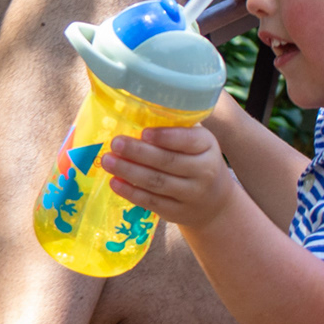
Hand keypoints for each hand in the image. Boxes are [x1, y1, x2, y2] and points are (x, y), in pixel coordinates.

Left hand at [101, 125, 237, 230]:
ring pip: (157, 183)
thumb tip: (135, 112)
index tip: (143, 132)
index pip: (188, 140)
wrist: (215, 201)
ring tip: (107, 161)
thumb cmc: (197, 160)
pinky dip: (131, 193)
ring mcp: (191, 194)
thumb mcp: (197, 141)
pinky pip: (152, 202)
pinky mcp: (177, 212)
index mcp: (207, 146)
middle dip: (138, 153)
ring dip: (129, 172)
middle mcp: (204, 171)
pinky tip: (114, 183)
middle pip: (168, 162)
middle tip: (115, 143)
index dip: (166, 137)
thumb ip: (175, 128)